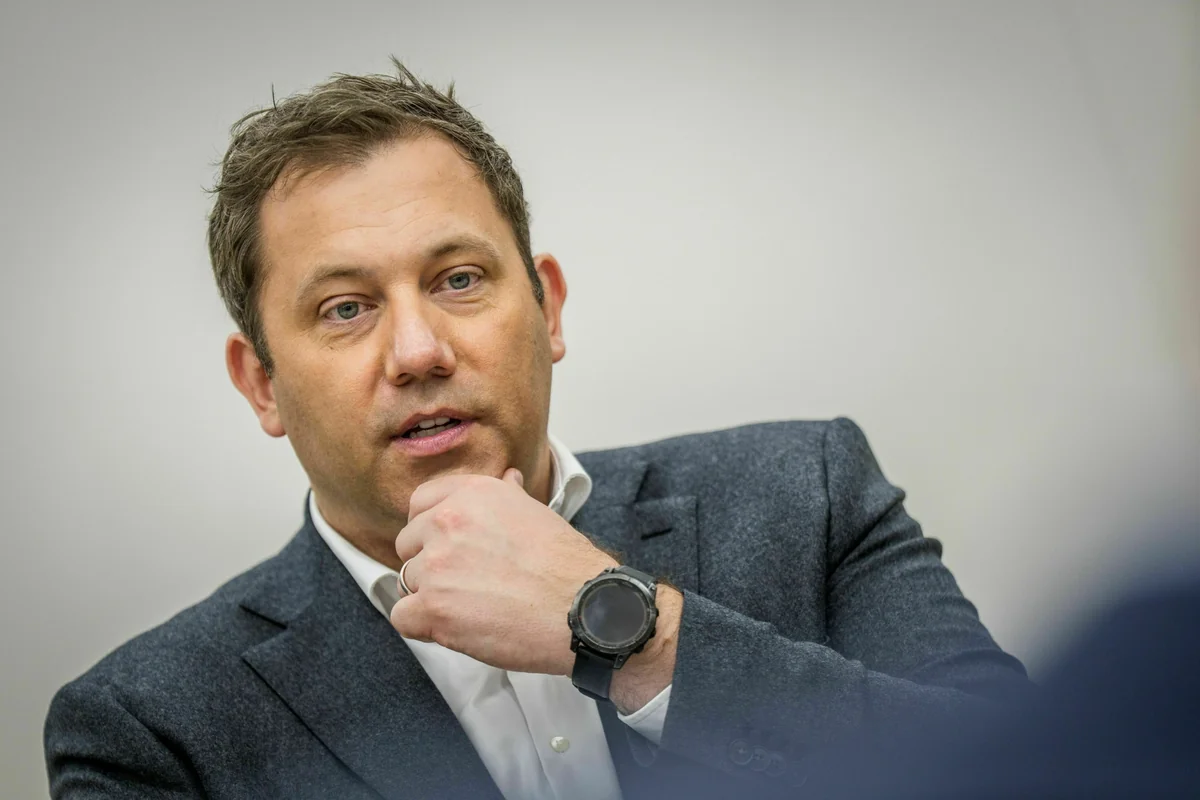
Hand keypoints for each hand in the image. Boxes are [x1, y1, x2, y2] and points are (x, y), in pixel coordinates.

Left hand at [390, 468, 618, 674]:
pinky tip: (454, 627)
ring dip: (432, 595)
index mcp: (472, 493)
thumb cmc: (566, 565)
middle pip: (408, 544)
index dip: (429, 527)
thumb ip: (508, 495)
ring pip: (408, 581)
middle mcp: (448, 521)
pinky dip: (423, 626)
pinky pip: (402, 616)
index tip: (445, 544)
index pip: (420, 502)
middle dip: (430, 563)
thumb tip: (507, 478)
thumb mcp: (537, 512)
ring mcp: (436, 564)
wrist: (582, 608)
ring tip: (473, 606)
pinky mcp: (433, 607)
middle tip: (468, 581)